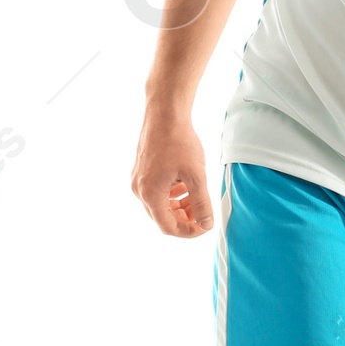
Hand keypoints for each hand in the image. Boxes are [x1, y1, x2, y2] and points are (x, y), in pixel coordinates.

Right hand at [131, 103, 212, 236]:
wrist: (164, 114)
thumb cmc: (179, 141)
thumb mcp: (196, 175)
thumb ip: (202, 202)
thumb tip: (206, 224)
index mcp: (150, 194)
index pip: (168, 227)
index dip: (188, 232)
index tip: (205, 227)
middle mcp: (140, 190)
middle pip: (163, 217)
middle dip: (185, 218)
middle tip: (204, 213)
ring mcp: (138, 180)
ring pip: (160, 205)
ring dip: (179, 206)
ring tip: (197, 197)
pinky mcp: (141, 171)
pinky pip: (156, 191)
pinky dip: (172, 194)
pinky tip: (186, 184)